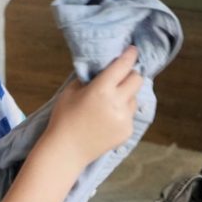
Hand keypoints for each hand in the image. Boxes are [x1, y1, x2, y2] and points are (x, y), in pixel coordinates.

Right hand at [45, 46, 142, 165]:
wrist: (66, 151)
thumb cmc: (64, 119)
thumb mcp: (70, 92)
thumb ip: (89, 78)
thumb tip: (103, 68)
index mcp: (101, 90)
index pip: (124, 65)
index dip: (130, 55)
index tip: (132, 50)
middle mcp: (117, 103)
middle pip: (137, 79)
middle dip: (130, 75)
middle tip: (120, 78)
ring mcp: (124, 118)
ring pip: (134, 98)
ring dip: (126, 96)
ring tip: (108, 105)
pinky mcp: (127, 131)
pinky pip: (130, 115)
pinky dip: (122, 113)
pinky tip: (107, 120)